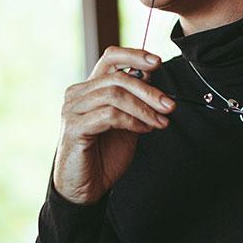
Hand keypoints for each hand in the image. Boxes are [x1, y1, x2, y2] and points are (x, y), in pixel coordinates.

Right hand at [53, 46, 174, 204]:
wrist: (86, 187)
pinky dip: (132, 121)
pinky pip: (110, 115)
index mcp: (90, 88)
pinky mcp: (74, 127)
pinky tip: (143, 130)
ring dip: (144, 108)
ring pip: (115, 95)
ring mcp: (73, 109)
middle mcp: (78, 94)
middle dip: (150, 91)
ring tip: (160, 122)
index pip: (111, 58)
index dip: (135, 55)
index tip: (158, 62)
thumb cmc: (105, 155)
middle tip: (170, 105)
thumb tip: (152, 77)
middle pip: (118, 77)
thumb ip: (135, 101)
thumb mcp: (127, 122)